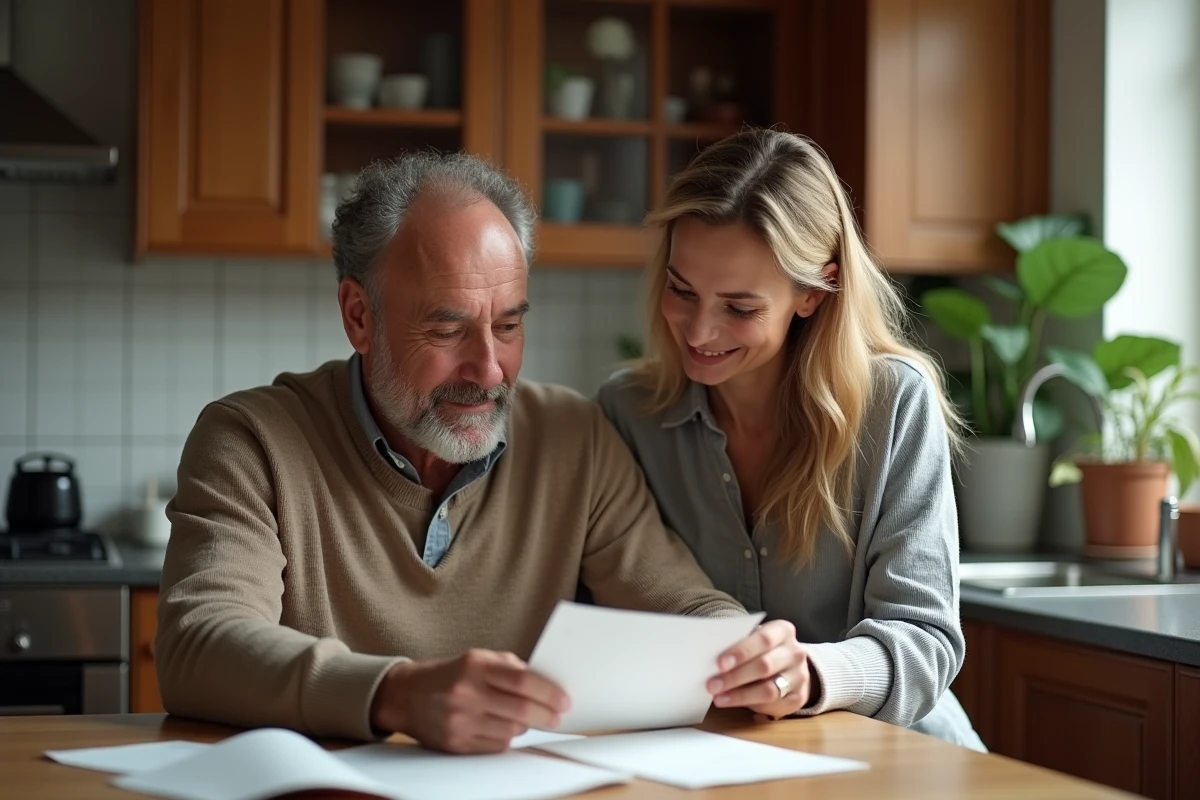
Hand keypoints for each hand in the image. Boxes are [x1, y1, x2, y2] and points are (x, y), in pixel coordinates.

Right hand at [370, 649, 570, 753]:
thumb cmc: (449, 674)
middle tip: (557, 717)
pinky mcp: (455, 743)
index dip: (549, 693)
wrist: (405, 695)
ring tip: (527, 719)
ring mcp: (460, 720)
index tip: (565, 700)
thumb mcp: (477, 658)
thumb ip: (510, 667)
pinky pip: (495, 746)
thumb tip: (546, 683)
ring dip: (525, 727)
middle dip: (546, 715)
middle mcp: (466, 693)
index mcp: (475, 666)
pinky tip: (503, 728)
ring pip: (510, 732)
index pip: (523, 681)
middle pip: (521, 710)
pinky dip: (506, 738)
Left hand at [707, 620, 812, 717]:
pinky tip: (736, 704)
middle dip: (736, 677)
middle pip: (765, 666)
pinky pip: (774, 706)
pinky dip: (752, 706)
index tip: (719, 663)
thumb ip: (739, 646)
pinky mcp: (799, 698)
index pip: (764, 639)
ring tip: (719, 698)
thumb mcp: (754, 640)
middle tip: (712, 685)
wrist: (790, 664)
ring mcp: (800, 676)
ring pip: (770, 690)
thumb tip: (711, 662)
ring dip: (740, 695)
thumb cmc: (762, 649)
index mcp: (783, 631)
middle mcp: (795, 653)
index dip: (742, 651)